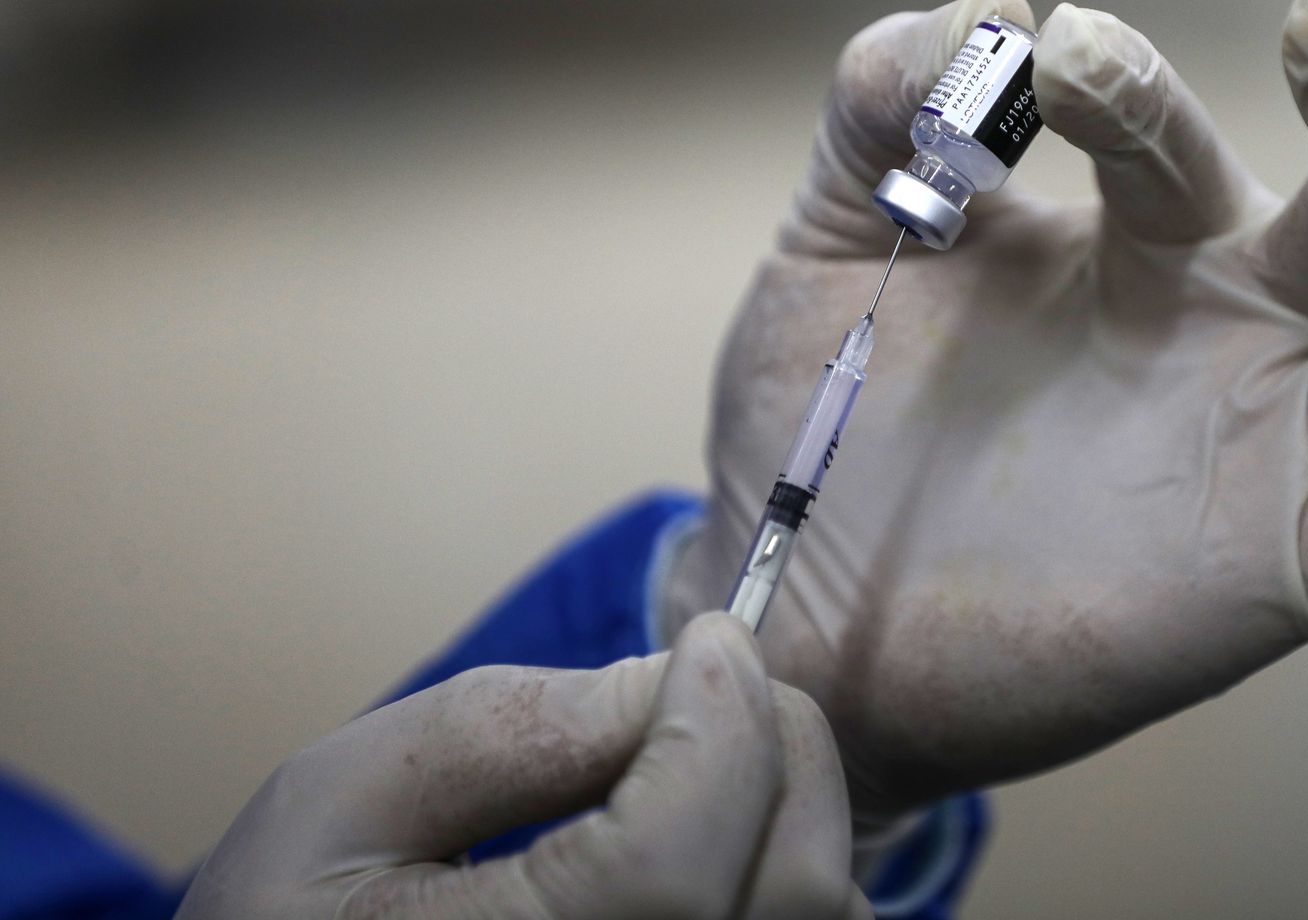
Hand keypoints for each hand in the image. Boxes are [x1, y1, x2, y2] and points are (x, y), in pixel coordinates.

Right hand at [177, 614, 869, 919]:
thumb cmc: (294, 912)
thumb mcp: (342, 799)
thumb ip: (506, 733)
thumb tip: (677, 675)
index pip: (671, 864)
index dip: (718, 730)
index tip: (712, 635)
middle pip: (786, 894)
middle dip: (778, 748)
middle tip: (725, 675)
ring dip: (794, 813)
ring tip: (710, 755)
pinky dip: (794, 873)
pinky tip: (723, 831)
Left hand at [665, 0, 1307, 818]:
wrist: (798, 626)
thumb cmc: (823, 440)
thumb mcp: (832, 262)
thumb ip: (880, 128)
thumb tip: (973, 8)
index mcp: (1131, 243)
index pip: (1166, 136)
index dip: (1117, 89)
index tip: (1035, 60)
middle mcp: (1228, 324)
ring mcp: (1268, 440)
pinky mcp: (1284, 565)